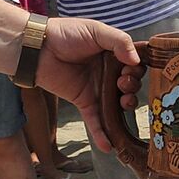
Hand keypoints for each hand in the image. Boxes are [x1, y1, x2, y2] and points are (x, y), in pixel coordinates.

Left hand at [34, 16, 144, 152]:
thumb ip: (119, 41)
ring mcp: (96, 89)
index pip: (135, 64)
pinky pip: (95, 121)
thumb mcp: (96, 31)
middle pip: (130, 85)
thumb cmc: (65, 34)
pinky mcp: (83, 102)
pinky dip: (102, 135)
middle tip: (123, 81)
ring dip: (127, 106)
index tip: (138, 68)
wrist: (38, 49)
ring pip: (118, 104)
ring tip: (124, 102)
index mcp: (113, 54)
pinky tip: (110, 147)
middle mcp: (107, 73)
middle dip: (133, 85)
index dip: (140, 68)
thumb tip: (136, 61)